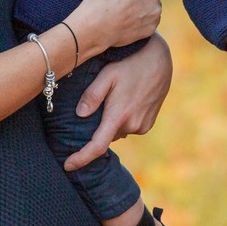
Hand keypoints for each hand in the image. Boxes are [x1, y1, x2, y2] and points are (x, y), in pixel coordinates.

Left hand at [63, 33, 172, 170]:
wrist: (159, 59)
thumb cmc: (130, 63)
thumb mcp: (108, 74)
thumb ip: (93, 95)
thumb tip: (80, 114)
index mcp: (119, 115)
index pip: (97, 146)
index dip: (81, 158)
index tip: (68, 166)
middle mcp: (132, 125)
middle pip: (107, 135)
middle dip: (100, 126)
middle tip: (100, 103)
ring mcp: (143, 125)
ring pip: (118, 131)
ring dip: (113, 121)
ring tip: (117, 97)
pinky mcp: (149, 123)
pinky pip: (129, 127)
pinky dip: (124, 120)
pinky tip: (127, 100)